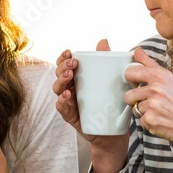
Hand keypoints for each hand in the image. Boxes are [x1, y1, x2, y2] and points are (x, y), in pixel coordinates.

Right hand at [54, 39, 129, 172]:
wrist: (114, 132)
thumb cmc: (111, 105)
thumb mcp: (112, 81)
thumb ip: (106, 61)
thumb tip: (103, 41)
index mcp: (78, 79)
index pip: (65, 65)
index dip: (63, 58)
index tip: (69, 52)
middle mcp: (71, 89)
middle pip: (59, 75)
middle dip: (62, 67)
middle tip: (72, 64)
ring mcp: (70, 103)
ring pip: (58, 89)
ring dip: (61, 81)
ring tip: (69, 76)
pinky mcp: (71, 117)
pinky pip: (62, 108)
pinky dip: (62, 101)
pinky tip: (67, 95)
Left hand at [123, 47, 172, 154]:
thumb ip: (152, 65)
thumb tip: (137, 51)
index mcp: (161, 76)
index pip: (131, 72)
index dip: (131, 80)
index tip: (136, 84)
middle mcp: (156, 88)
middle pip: (128, 95)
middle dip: (135, 101)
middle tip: (151, 104)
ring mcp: (153, 104)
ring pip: (135, 109)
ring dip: (144, 112)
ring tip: (161, 112)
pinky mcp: (150, 120)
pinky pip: (140, 121)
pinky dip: (149, 123)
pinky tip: (163, 121)